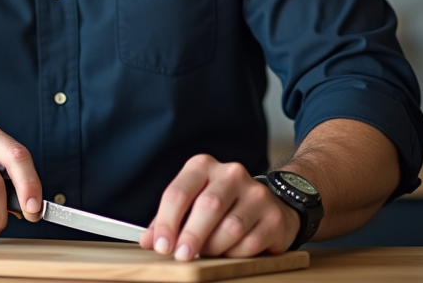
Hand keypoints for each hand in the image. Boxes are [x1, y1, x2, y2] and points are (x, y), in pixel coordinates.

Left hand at [141, 155, 296, 259]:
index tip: (161, 246)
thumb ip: (168, 221)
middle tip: (182, 256)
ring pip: (230, 227)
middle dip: (191, 236)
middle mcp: (231, 174)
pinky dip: (236, 254)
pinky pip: (251, 242)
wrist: (269, 205)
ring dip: (215, 247)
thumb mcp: (191, 204)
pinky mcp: (273, 216)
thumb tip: (149, 241)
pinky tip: (231, 252)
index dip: (167, 222)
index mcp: (203, 167)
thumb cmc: (222, 206)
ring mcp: (255, 193)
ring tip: (209, 252)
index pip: (179, 192)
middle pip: (207, 206)